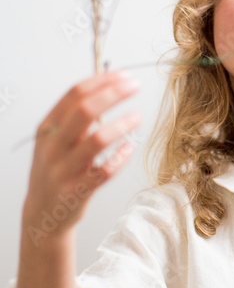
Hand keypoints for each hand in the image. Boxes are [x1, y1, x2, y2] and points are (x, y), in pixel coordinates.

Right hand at [23, 69, 141, 235]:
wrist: (42, 212)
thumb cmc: (57, 167)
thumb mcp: (56, 139)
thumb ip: (76, 116)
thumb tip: (109, 85)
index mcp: (47, 128)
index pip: (75, 94)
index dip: (103, 81)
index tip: (125, 75)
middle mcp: (52, 146)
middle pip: (84, 111)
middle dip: (113, 94)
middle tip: (136, 86)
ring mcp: (63, 170)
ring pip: (96, 140)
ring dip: (122, 124)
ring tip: (138, 117)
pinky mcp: (77, 191)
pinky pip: (105, 171)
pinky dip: (121, 157)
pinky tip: (129, 148)